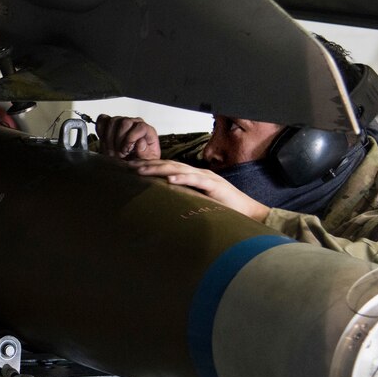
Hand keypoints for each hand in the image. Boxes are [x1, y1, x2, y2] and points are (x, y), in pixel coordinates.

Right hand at [95, 114, 159, 159]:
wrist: (130, 162)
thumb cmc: (140, 161)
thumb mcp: (147, 161)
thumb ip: (145, 153)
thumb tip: (140, 142)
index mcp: (147, 131)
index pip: (140, 127)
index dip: (131, 139)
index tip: (126, 151)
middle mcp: (135, 123)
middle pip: (124, 122)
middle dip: (118, 141)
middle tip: (118, 154)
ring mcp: (122, 121)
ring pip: (112, 121)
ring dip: (109, 139)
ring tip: (112, 151)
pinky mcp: (110, 123)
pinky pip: (102, 120)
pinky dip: (100, 130)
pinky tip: (104, 140)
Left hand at [130, 159, 270, 221]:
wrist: (249, 212)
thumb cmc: (224, 209)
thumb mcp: (199, 203)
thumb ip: (185, 199)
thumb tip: (166, 205)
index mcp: (194, 176)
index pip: (168, 168)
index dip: (150, 166)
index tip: (132, 168)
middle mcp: (198, 173)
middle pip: (169, 165)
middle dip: (148, 164)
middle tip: (128, 165)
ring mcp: (206, 178)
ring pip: (178, 169)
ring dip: (159, 169)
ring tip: (141, 170)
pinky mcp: (215, 186)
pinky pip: (196, 180)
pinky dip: (182, 179)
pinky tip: (169, 180)